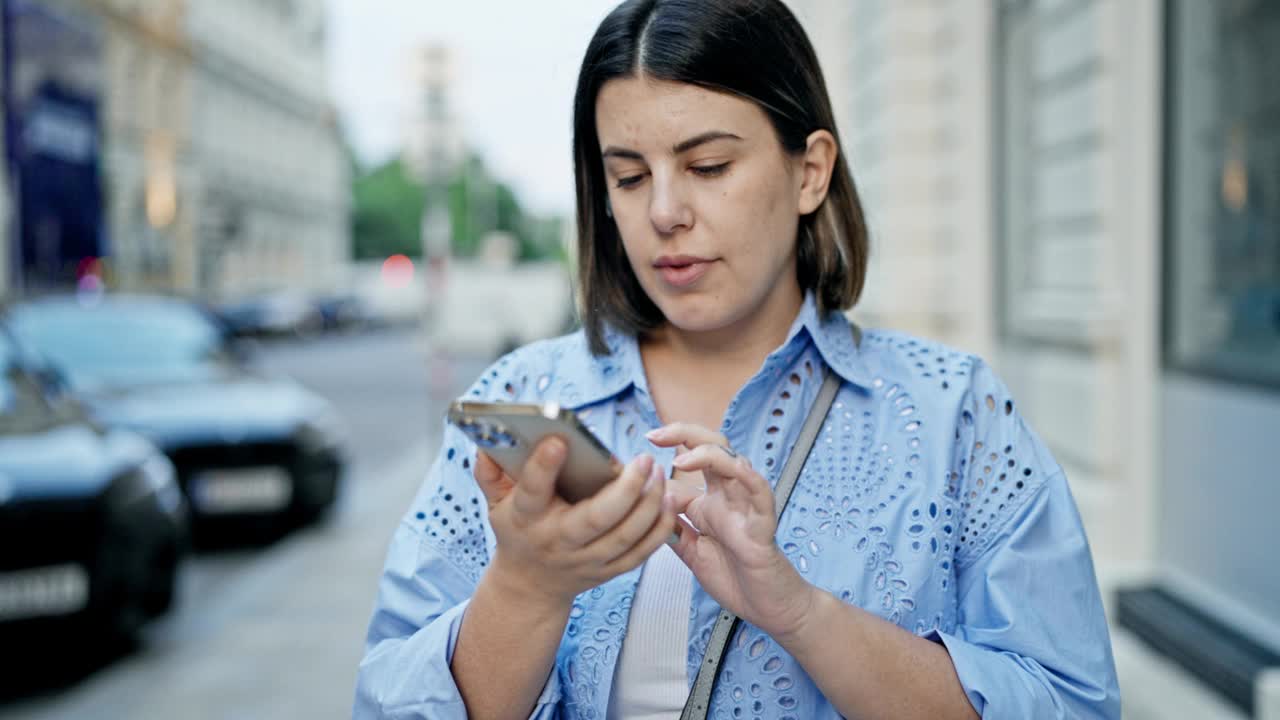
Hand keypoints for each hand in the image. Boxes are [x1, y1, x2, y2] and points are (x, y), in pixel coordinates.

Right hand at [472, 438, 676, 611]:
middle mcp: (557, 541)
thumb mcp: (495, 503)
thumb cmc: (517, 529)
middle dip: (623, 490)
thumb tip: (486, 440)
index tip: (559, 440)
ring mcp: (585, 560)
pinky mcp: (608, 571)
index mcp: (526, 518)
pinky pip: (640, 553)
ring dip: (648, 506)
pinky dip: (658, 529)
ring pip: (624, 537)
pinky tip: (669, 502)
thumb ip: (490, 472)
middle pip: (594, 519)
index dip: (542, 467)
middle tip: (642, 460)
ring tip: (659, 475)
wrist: (530, 585)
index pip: (532, 492)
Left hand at [647, 423, 816, 639]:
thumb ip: (671, 526)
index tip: (647, 436)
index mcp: (711, 501)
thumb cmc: (735, 578)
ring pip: (735, 465)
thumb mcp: (691, 550)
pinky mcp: (763, 527)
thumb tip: (647, 502)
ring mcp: (747, 508)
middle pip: (713, 448)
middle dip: (686, 433)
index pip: (692, 460)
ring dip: (710, 454)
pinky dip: (749, 478)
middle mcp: (729, 497)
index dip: (671, 444)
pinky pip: (761, 495)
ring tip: (682, 459)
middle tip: (657, 434)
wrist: (768, 609)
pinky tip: (736, 468)